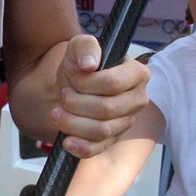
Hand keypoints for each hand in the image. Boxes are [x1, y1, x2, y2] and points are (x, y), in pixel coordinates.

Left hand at [52, 35, 149, 156]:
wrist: (72, 85)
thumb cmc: (81, 65)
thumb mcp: (79, 46)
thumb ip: (86, 46)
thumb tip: (89, 64)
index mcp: (137, 73)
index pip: (113, 83)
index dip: (87, 84)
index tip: (75, 79)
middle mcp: (137, 99)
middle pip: (106, 109)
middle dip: (77, 103)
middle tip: (64, 95)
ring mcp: (127, 121)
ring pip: (101, 130)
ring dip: (73, 123)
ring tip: (57, 112)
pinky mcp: (112, 139)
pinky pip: (98, 149)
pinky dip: (80, 147)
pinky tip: (67, 141)